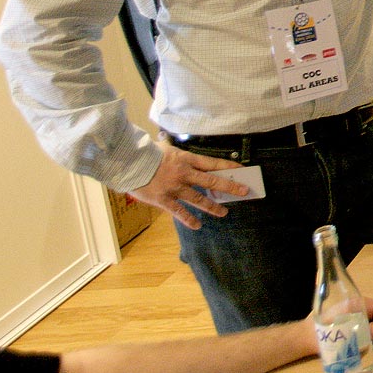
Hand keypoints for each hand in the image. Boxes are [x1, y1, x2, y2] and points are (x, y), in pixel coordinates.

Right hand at [128, 143, 251, 229]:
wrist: (128, 163)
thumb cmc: (146, 153)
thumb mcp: (166, 147)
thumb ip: (177, 153)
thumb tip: (181, 152)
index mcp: (186, 159)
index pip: (212, 163)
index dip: (228, 167)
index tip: (242, 170)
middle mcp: (184, 173)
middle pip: (212, 181)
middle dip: (230, 186)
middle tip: (244, 191)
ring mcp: (175, 188)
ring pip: (199, 199)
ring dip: (213, 206)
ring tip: (224, 212)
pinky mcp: (164, 200)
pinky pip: (180, 212)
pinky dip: (189, 220)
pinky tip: (198, 225)